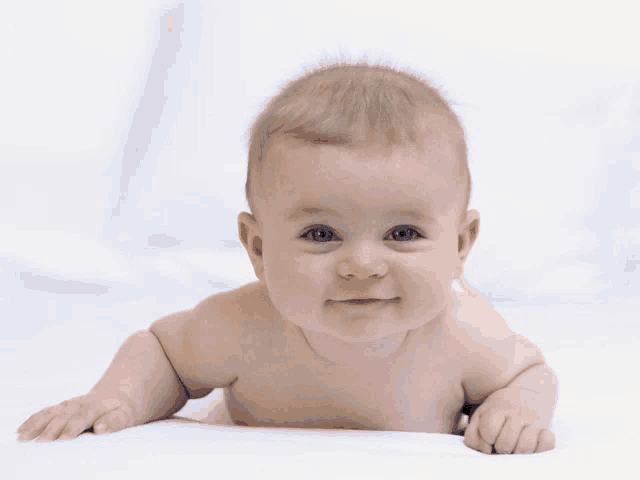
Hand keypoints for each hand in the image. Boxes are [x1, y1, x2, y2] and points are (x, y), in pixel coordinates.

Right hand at [16, 391, 136, 441]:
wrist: (119, 392)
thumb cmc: (123, 410)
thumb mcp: (126, 415)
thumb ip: (115, 421)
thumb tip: (101, 428)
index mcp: (97, 405)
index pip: (83, 416)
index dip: (73, 427)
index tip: (63, 439)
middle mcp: (80, 403)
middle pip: (64, 416)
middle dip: (52, 428)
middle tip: (40, 443)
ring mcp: (69, 405)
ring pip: (51, 413)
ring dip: (37, 424)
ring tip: (23, 437)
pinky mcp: (62, 408)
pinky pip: (46, 413)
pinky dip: (33, 421)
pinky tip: (21, 431)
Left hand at [463, 388, 555, 454]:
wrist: (525, 396)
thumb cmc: (497, 412)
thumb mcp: (480, 417)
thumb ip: (473, 435)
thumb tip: (486, 451)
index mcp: (498, 408)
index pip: (489, 430)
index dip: (487, 437)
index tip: (490, 434)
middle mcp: (517, 413)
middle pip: (505, 443)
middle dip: (501, 447)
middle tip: (503, 440)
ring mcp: (534, 420)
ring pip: (525, 447)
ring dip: (518, 451)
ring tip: (515, 444)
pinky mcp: (547, 428)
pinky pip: (548, 442)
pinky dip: (541, 447)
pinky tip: (533, 443)